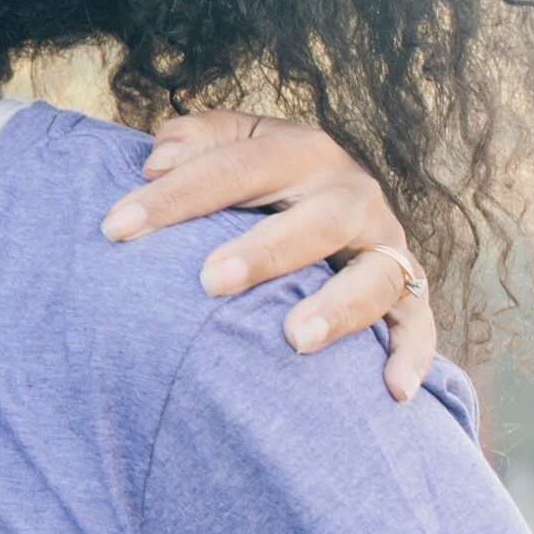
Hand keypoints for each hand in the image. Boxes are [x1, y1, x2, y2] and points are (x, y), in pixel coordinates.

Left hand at [100, 110, 434, 400]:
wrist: (315, 191)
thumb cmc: (248, 174)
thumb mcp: (223, 143)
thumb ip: (190, 142)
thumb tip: (156, 163)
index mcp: (299, 150)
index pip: (234, 168)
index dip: (173, 197)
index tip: (115, 229)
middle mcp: (350, 192)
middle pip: (318, 220)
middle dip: (265, 251)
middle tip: (209, 281)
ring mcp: (383, 242)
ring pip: (376, 275)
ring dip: (339, 308)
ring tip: (294, 340)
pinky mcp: (405, 287)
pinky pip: (418, 323)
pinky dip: (411, 355)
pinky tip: (391, 391)